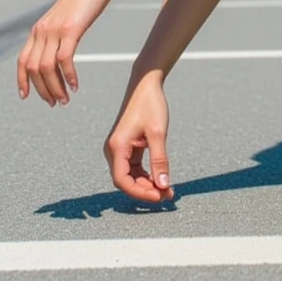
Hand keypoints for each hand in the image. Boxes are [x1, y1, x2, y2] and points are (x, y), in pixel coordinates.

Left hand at [17, 0, 115, 105]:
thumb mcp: (66, 17)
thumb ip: (58, 32)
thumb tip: (58, 49)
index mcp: (39, 29)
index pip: (22, 60)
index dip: (22, 81)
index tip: (27, 96)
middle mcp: (42, 30)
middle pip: (33, 69)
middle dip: (42, 90)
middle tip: (55, 102)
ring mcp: (55, 29)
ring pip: (47, 67)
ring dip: (55, 88)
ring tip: (65, 99)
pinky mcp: (71, 29)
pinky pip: (64, 59)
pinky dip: (68, 76)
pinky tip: (76, 85)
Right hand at [104, 73, 172, 202]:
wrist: (145, 84)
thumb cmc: (150, 105)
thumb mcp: (158, 133)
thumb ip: (160, 160)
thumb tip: (163, 185)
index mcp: (117, 147)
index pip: (123, 181)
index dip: (140, 193)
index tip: (160, 196)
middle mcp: (114, 150)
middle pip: (126, 181)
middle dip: (146, 190)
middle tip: (168, 195)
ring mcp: (119, 149)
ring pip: (131, 176)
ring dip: (147, 184)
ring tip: (167, 190)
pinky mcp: (126, 147)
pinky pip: (134, 168)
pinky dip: (146, 175)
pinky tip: (161, 179)